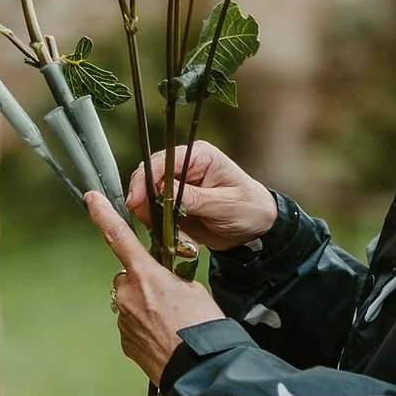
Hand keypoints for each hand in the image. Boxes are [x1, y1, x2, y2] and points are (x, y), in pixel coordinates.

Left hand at [87, 193, 226, 383]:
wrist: (201, 369)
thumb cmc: (203, 327)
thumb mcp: (193, 290)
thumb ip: (170, 279)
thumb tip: (161, 285)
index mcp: (146, 275)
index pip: (120, 237)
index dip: (103, 215)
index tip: (92, 198)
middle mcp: (127, 295)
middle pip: (128, 277)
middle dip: (143, 282)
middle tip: (170, 298)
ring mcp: (123, 320)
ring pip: (129, 302)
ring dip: (145, 307)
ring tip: (171, 322)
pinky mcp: (124, 341)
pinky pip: (131, 324)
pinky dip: (144, 327)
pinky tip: (164, 337)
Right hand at [123, 139, 277, 252]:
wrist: (259, 229)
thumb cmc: (250, 209)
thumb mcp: (224, 204)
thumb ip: (193, 198)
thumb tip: (162, 192)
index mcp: (199, 156)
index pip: (162, 161)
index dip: (145, 179)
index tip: (136, 201)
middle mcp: (185, 167)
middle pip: (148, 178)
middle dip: (145, 202)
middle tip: (150, 223)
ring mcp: (179, 187)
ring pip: (148, 198)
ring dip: (155, 219)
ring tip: (178, 236)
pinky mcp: (176, 205)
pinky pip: (157, 215)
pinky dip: (162, 228)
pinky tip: (181, 239)